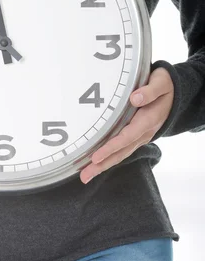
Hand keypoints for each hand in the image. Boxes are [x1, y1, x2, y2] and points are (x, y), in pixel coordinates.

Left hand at [80, 67, 173, 183]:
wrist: (175, 93)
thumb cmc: (164, 86)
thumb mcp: (161, 83)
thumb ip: (149, 91)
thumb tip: (135, 98)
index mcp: (148, 120)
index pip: (126, 137)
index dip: (111, 148)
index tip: (95, 157)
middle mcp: (143, 133)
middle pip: (121, 152)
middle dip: (102, 165)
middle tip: (84, 176)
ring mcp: (140, 137)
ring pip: (120, 154)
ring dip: (103, 166)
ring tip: (86, 176)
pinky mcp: (136, 137)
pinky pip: (121, 150)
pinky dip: (108, 159)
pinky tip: (96, 164)